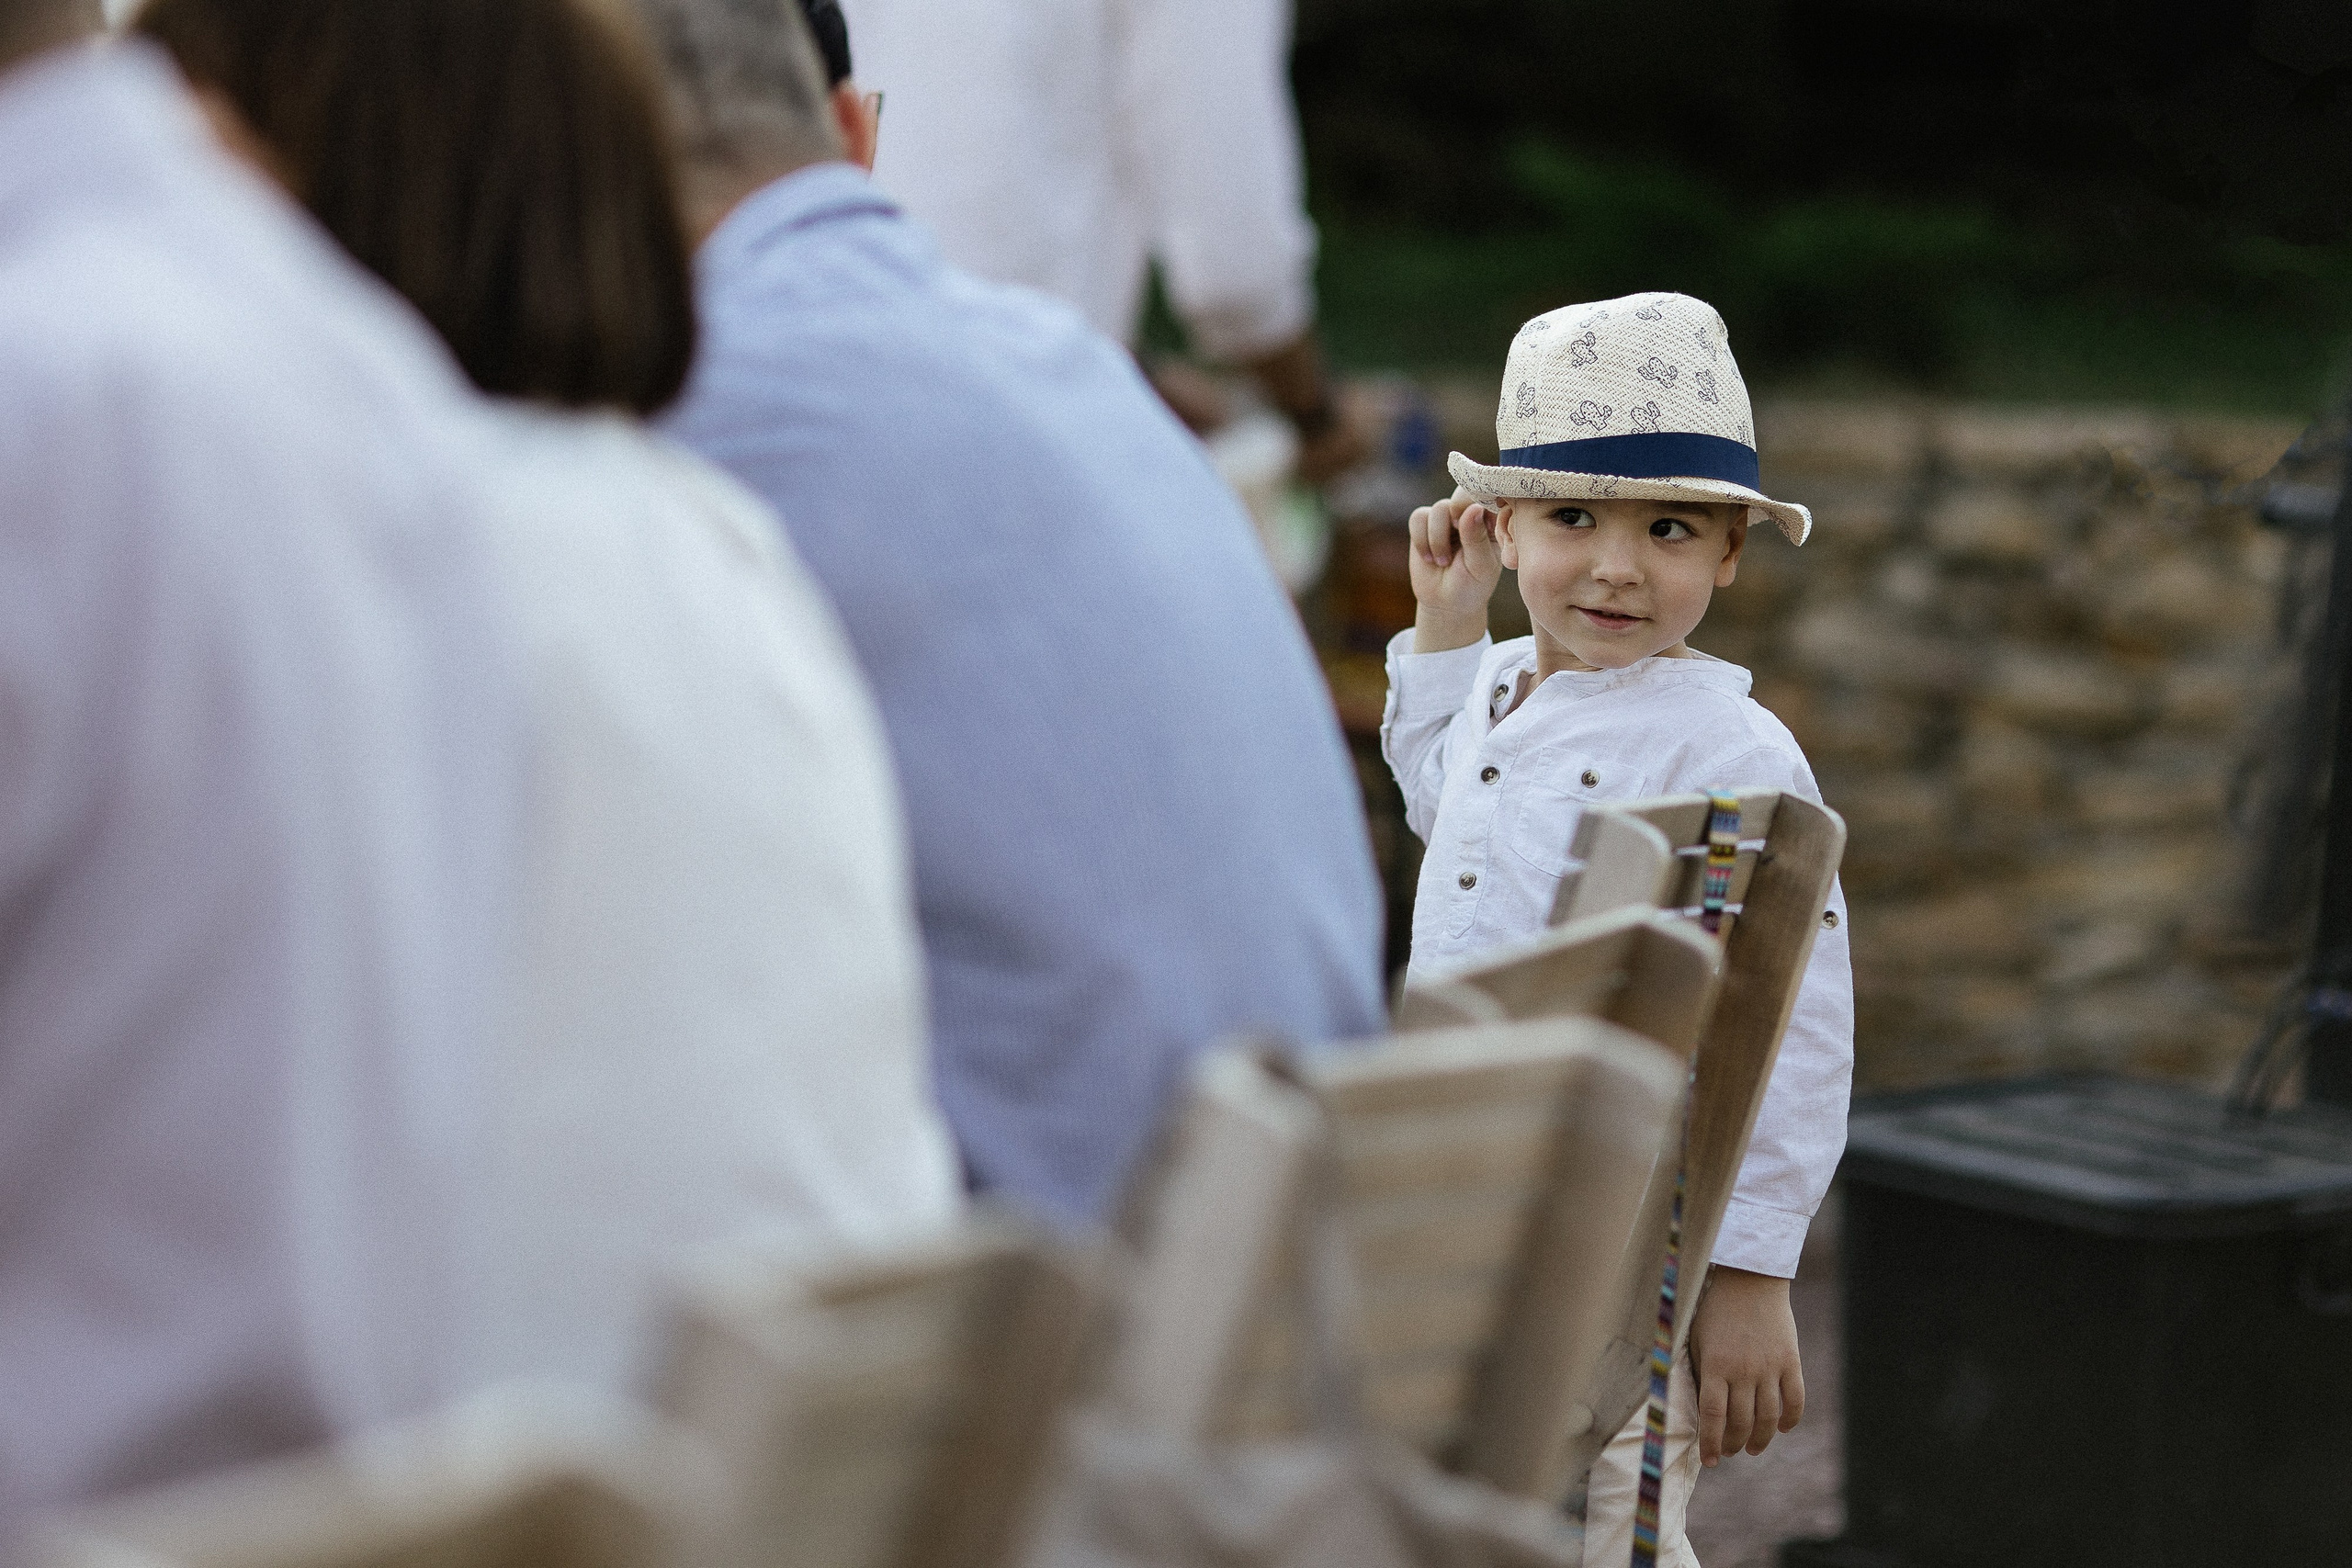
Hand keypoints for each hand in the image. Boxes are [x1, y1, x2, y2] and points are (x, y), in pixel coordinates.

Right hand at [1408, 488, 1501, 650]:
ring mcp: (1447, 518)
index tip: (1472, 522)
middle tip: (1456, 539)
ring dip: (1438, 538)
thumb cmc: (1472, 585)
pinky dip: (1421, 539)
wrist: (1447, 602)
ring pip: (1439, 509)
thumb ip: (1477, 538)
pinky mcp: (1424, 524)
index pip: (1489, 497)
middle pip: (1461, 497)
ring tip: (1443, 562)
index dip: (1479, 502)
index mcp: (1492, 521)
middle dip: (1456, 519)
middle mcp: (1469, 514)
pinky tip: (1429, 558)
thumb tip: (1473, 509)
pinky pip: (1418, 518)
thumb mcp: (1480, 566)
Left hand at [1687, 1266, 1803, 1465]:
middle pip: (1741, 1422)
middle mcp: (1744, 1370)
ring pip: (1769, 1418)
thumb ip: (1700, 1373)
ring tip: (1752, 1448)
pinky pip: (1795, 1399)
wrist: (1749, 1278)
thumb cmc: (1715, 1308)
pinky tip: (1783, 1429)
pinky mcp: (1791, 1361)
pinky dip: (1791, 1419)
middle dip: (1734, 1444)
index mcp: (1715, 1365)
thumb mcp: (1697, 1338)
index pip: (1713, 1417)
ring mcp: (1770, 1367)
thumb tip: (1700, 1410)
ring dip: (1761, 1439)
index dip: (1712, 1443)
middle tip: (1730, 1452)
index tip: (1710, 1461)